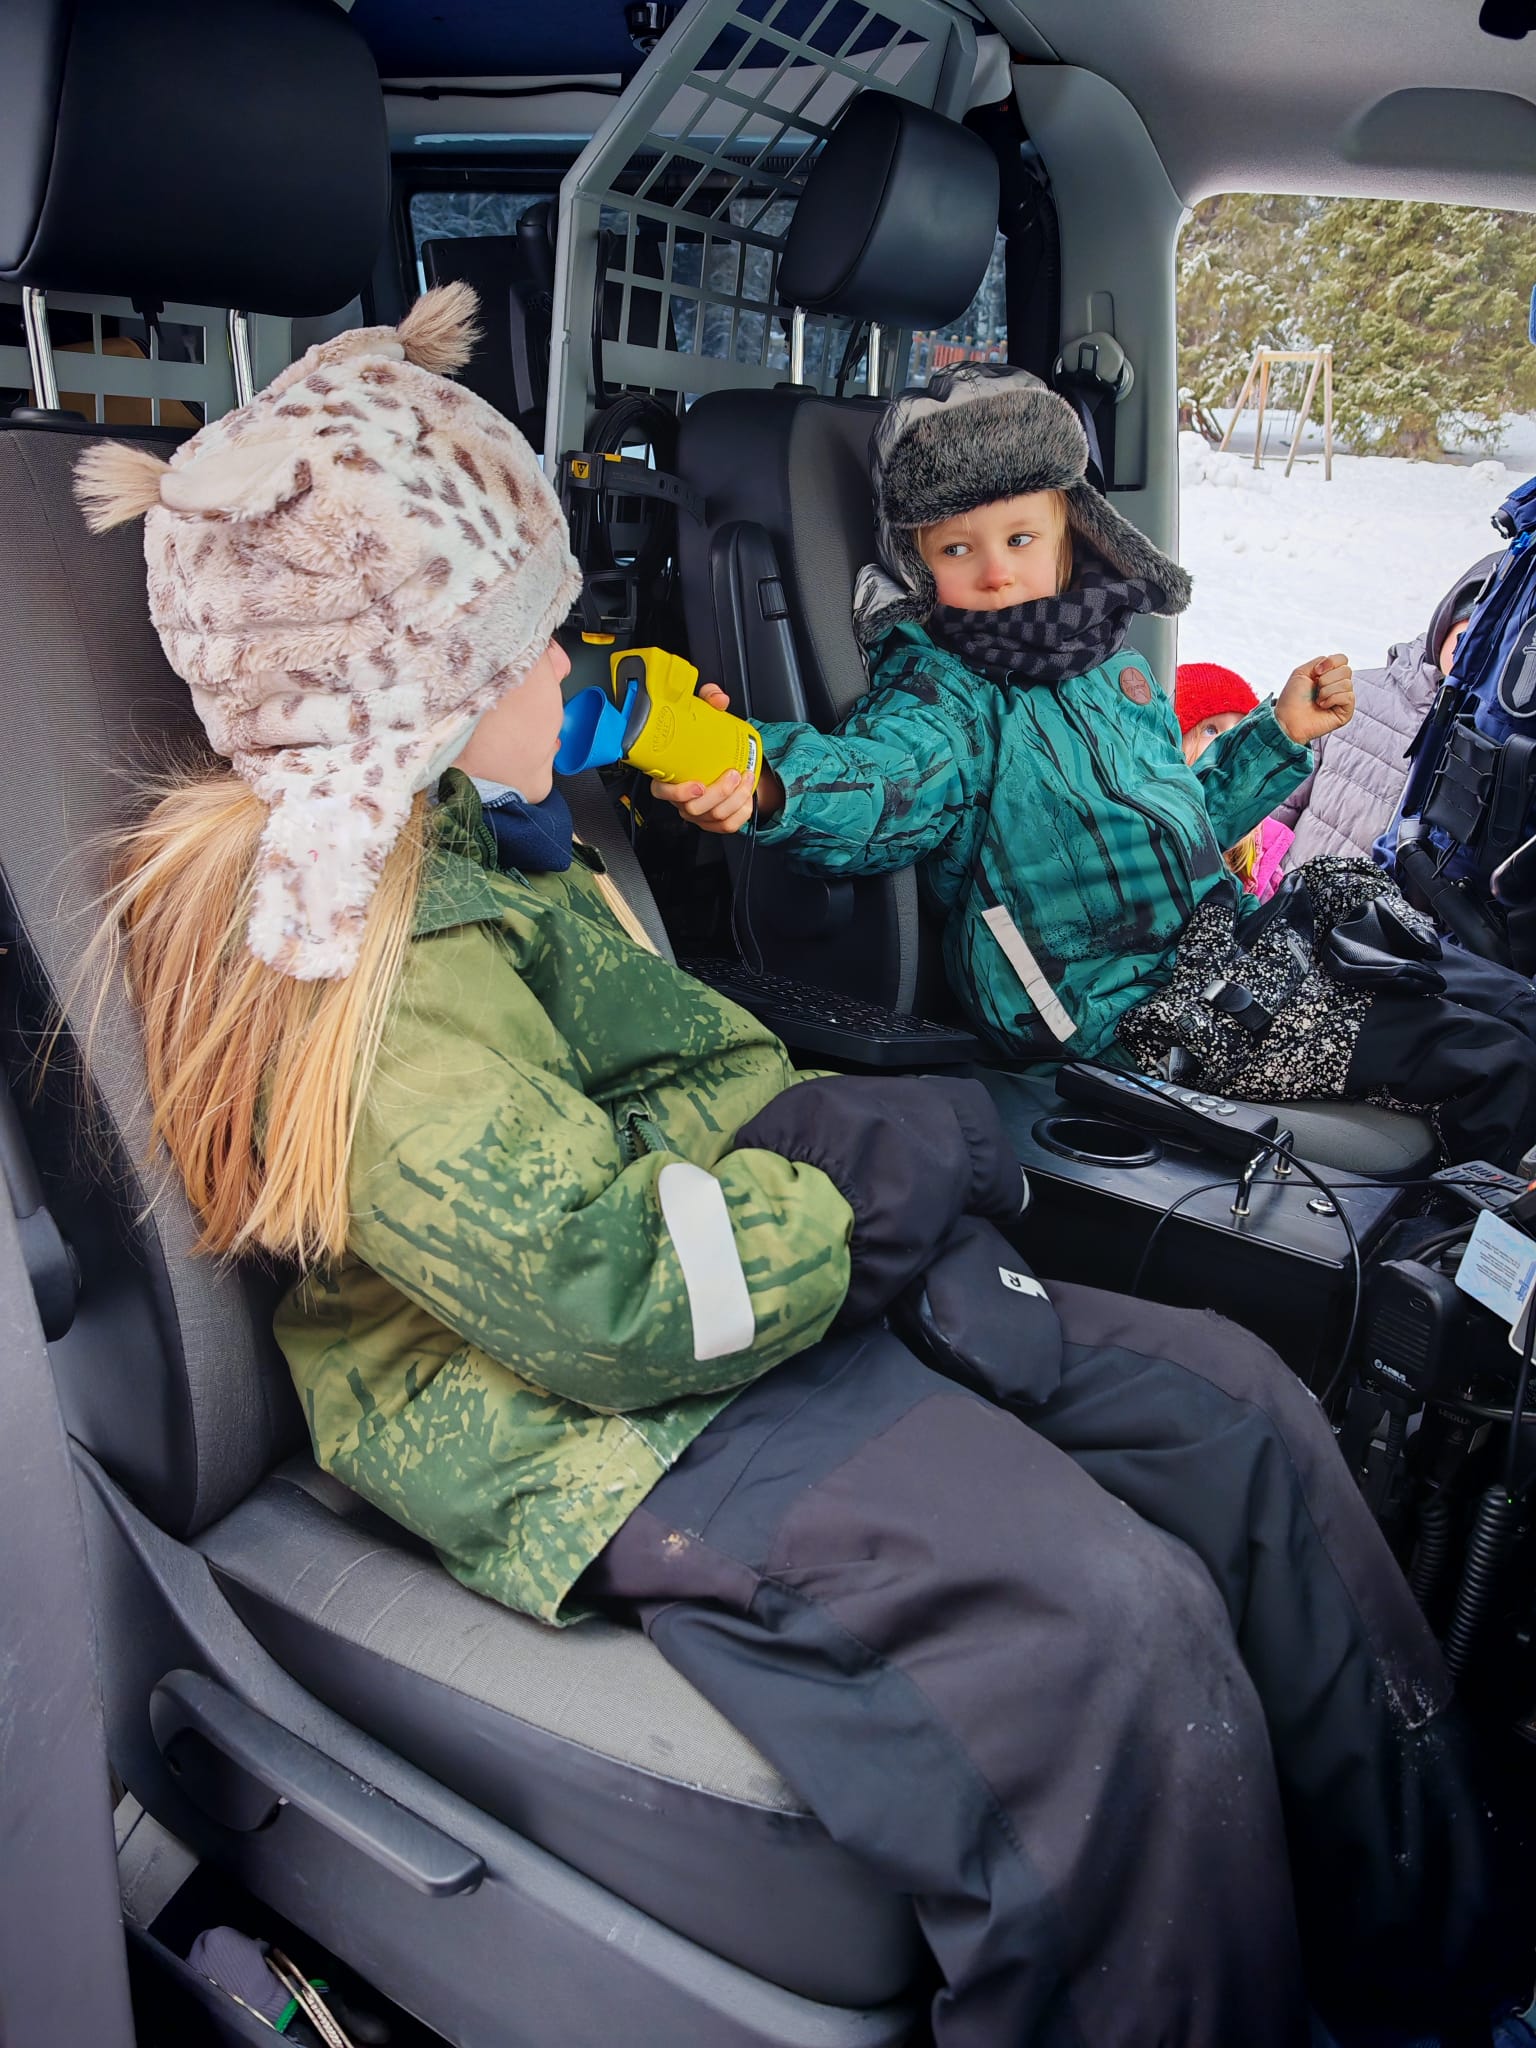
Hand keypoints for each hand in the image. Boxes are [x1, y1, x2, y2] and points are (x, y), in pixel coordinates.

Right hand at [649, 684, 782, 830]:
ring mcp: (698, 811)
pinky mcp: (714, 821)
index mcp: (670, 776)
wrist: (722, 760)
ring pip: (714, 817)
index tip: (698, 784)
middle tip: (733, 773)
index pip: (661, 792)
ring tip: (745, 778)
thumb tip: (718, 699)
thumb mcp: (705, 716)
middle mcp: (682, 798)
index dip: (677, 793)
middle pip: (694, 809)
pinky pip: (727, 826)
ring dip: (735, 799)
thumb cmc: (706, 743)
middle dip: (719, 793)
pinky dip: (741, 812)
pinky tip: (747, 795)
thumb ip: (708, 702)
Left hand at [1275, 654, 1353, 744]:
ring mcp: (1343, 699)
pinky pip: (1348, 697)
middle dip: (1326, 679)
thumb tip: (1335, 664)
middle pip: (1346, 670)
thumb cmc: (1292, 699)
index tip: (1316, 673)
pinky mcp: (1346, 711)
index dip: (1331, 662)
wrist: (1288, 720)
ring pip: (1347, 684)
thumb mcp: (1302, 672)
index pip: (1343, 659)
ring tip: (1317, 700)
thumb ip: (1320, 661)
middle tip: (1316, 689)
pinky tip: (1323, 706)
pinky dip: (1332, 699)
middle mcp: (1338, 685)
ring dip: (1327, 691)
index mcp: (1329, 675)